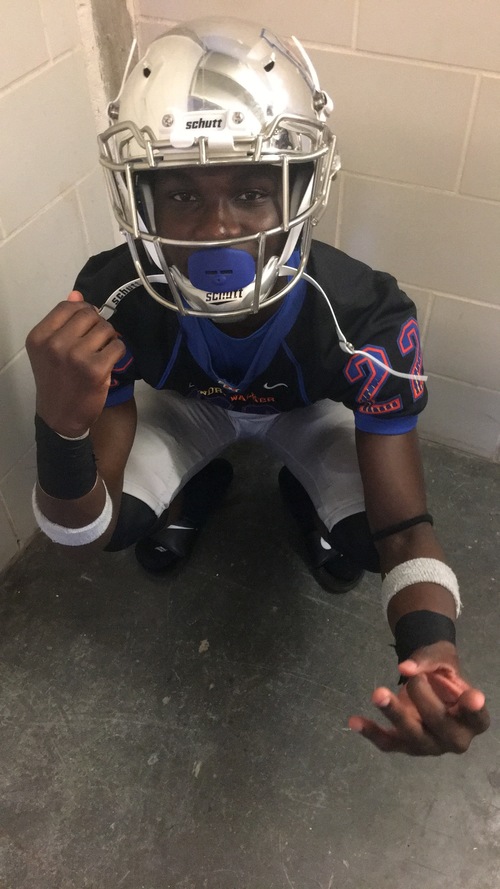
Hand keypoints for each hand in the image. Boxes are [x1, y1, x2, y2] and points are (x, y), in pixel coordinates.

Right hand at [26, 291, 125, 436]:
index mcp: (40, 336)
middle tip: (97, 341)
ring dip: (109, 338)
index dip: (84, 311)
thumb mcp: (50, 349)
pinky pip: (118, 346)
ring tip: (102, 352)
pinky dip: (118, 352)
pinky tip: (109, 362)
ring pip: (106, 329)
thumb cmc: (56, 380)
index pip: (69, 306)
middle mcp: (55, 344)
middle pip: (90, 314)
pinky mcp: (96, 369)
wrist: (60, 416)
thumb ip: (62, 321)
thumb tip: (76, 294)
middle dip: (98, 325)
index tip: (87, 325)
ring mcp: (76, 356)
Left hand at [348, 643, 488, 754]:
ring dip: (394, 714)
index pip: (477, 717)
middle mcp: (455, 738)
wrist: (428, 683)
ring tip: (378, 694)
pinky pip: (388, 743)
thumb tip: (406, 668)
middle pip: (440, 726)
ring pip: (412, 736)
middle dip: (424, 700)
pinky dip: (371, 732)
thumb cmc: (441, 671)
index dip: (474, 708)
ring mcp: (429, 746)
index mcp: (473, 719)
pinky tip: (354, 720)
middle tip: (415, 679)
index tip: (473, 697)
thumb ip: (427, 661)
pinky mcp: (405, 746)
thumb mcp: (439, 658)